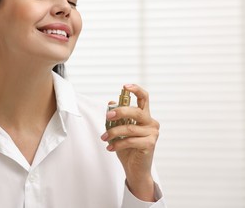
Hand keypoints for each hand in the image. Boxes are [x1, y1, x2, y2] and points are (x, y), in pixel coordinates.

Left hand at [101, 84, 159, 200]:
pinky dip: (117, 143)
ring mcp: (152, 134)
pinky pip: (130, 140)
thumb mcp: (119, 130)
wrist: (135, 169)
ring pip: (129, 128)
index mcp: (145, 116)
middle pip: (137, 111)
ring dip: (113, 133)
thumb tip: (110, 103)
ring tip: (104, 138)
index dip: (136, 90)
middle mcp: (151, 123)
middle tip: (108, 116)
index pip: (144, 98)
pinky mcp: (150, 144)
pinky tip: (110, 147)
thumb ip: (117, 118)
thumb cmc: (128, 148)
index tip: (125, 86)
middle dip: (120, 111)